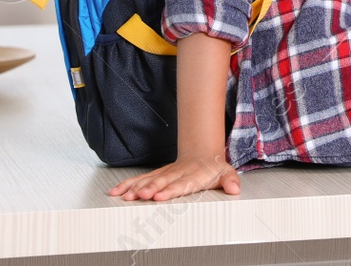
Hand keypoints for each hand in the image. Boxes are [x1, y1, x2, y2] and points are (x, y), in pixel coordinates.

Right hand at [108, 153, 240, 201]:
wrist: (202, 154)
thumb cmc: (213, 168)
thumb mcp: (226, 172)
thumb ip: (230, 180)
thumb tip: (235, 188)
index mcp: (193, 174)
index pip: (181, 184)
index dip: (171, 190)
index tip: (161, 196)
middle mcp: (177, 173)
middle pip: (162, 181)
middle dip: (150, 189)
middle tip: (141, 196)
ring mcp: (165, 173)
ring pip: (148, 179)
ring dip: (136, 188)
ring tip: (125, 196)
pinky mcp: (156, 175)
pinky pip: (140, 179)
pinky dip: (128, 185)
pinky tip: (116, 192)